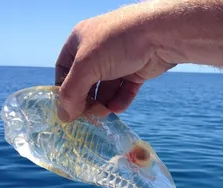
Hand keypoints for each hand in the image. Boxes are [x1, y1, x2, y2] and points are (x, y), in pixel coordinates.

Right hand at [55, 3, 174, 121]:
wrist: (159, 34)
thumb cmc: (116, 43)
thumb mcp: (86, 66)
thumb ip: (72, 92)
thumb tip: (64, 117)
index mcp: (79, 42)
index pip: (64, 69)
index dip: (63, 89)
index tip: (65, 109)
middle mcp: (97, 51)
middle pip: (85, 83)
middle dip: (86, 100)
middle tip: (86, 117)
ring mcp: (118, 61)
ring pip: (106, 89)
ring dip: (103, 104)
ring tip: (103, 114)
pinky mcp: (136, 71)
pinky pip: (124, 91)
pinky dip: (120, 101)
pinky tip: (117, 109)